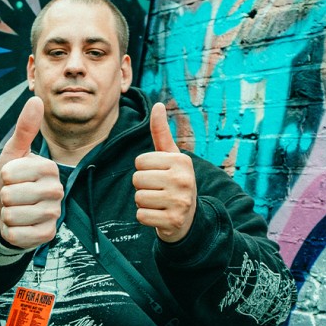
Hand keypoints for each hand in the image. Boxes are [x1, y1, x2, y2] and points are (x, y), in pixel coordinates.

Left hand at [0, 96, 62, 248]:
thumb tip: (35, 99)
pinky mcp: (48, 235)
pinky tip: (18, 225)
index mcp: (50, 168)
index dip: (4, 176)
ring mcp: (54, 214)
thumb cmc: (13, 181)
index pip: (12, 172)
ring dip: (6, 214)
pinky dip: (9, 231)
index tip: (12, 177)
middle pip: (11, 195)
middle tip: (12, 196)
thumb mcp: (13, 153)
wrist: (10, 210)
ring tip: (15, 210)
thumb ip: (24, 129)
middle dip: (4, 197)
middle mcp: (57, 190)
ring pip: (13, 215)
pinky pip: (17, 234)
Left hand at [132, 102, 195, 242]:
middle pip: (137, 179)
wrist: (188, 218)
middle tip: (158, 190)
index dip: (144, 169)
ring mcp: (180, 201)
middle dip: (142, 186)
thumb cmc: (174, 181)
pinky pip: (141, 216)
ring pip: (138, 198)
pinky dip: (146, 217)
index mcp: (181, 160)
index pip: (140, 161)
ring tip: (159, 201)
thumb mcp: (171, 156)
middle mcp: (183, 179)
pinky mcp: (173, 221)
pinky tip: (159, 214)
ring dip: (143, 202)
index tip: (159, 174)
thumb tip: (158, 105)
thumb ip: (161, 132)